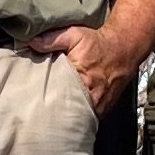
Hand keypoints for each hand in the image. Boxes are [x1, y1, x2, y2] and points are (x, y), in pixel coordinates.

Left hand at [27, 19, 146, 110]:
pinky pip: (88, 118)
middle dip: (53, 112)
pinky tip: (68, 114)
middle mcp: (92, 95)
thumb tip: (31, 43)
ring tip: (51, 118)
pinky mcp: (103, 110)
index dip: (46, 99)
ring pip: (78, 118)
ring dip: (66, 117)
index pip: (58, 95)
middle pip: (67, 111)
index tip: (34, 100)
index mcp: (81, 78)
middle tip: (39, 113)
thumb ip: (52, 39)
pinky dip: (78, 117)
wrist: (123, 49)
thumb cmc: (98, 43)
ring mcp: (99, 105)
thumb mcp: (75, 35)